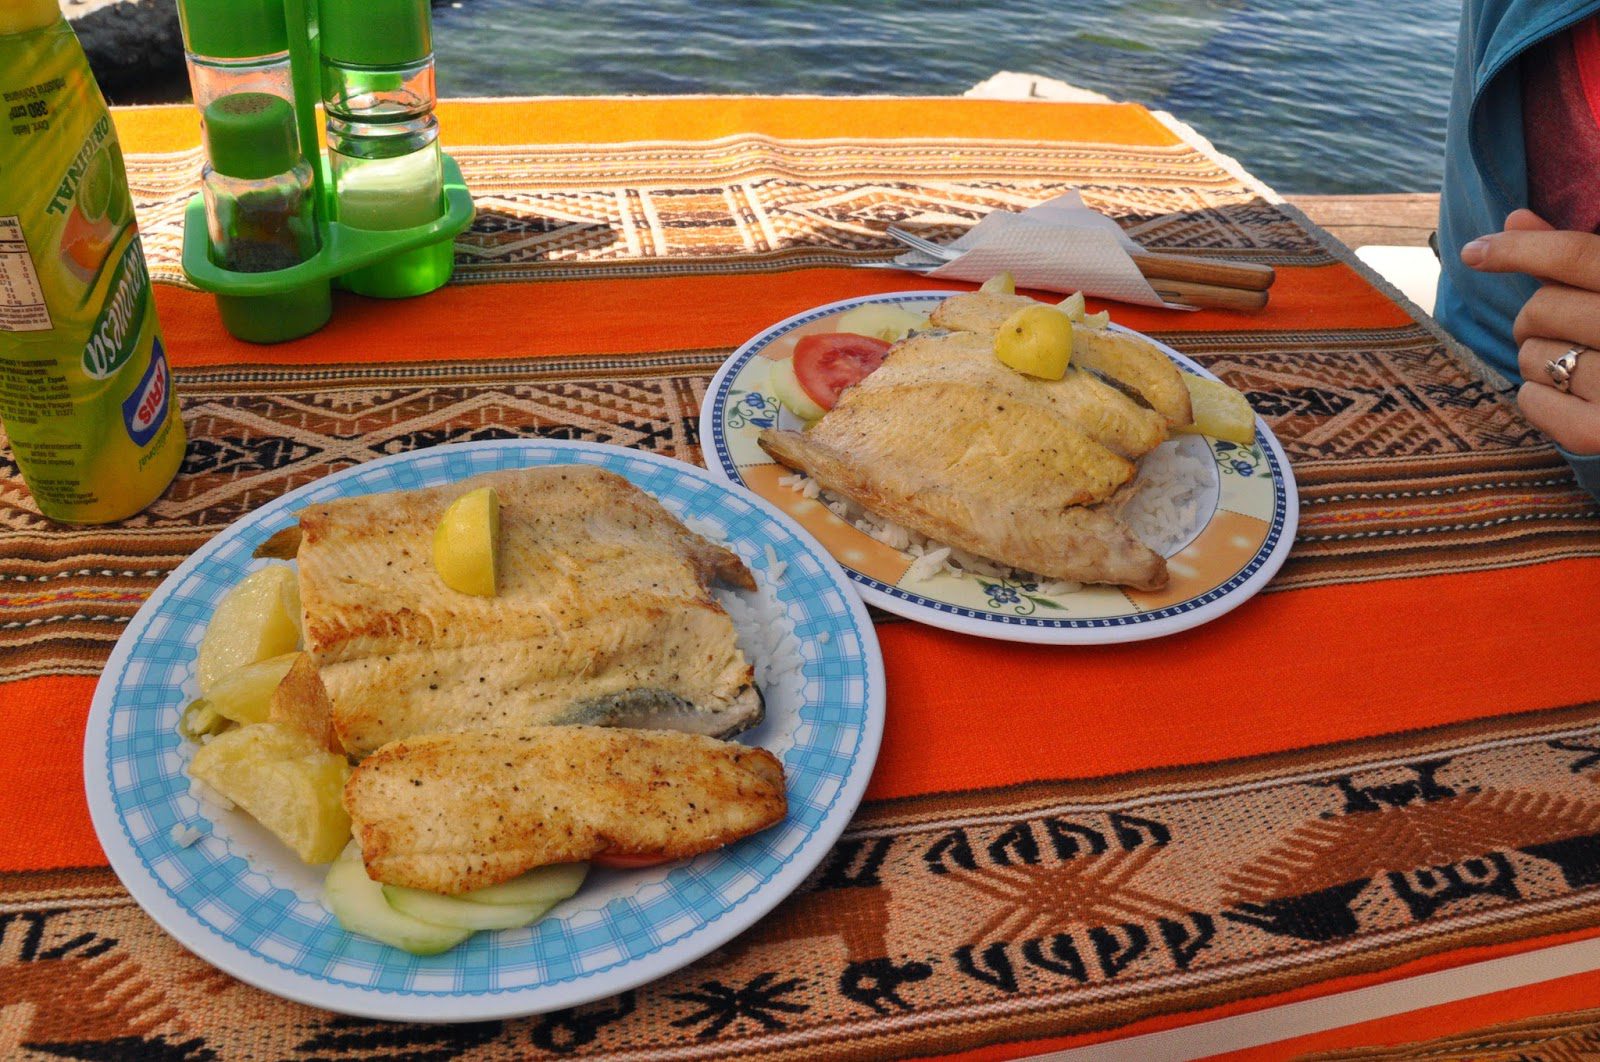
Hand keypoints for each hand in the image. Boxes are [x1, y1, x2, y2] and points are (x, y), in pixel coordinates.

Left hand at [1462, 208, 1599, 453]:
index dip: (1517, 249)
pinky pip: (1531, 401)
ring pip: (1531, 356)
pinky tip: (1573, 398)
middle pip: (1542, 308)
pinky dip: (1539, 398)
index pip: (1576, 255)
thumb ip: (1576, 258)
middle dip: (1536, 318)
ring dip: (1540, 359)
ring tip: (1582, 366)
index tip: (1473, 250)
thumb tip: (1514, 220)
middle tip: (1568, 330)